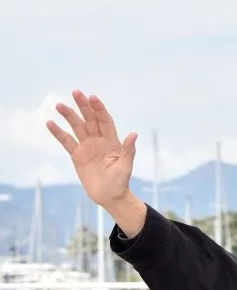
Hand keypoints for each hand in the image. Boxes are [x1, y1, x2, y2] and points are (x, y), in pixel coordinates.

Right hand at [46, 91, 137, 209]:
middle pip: (90, 120)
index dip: (99, 109)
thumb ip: (128, 151)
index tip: (93, 97)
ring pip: (77, 127)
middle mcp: (99, 141)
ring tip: (59, 105)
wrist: (110, 197)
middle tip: (76, 92)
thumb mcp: (125, 168)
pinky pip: (66, 141)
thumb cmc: (121, 183)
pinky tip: (50, 123)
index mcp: (112, 142)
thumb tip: (134, 134)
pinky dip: (59, 133)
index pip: (105, 121)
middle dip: (84, 106)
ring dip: (69, 116)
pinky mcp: (77, 155)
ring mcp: (87, 147)